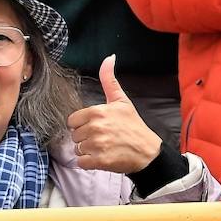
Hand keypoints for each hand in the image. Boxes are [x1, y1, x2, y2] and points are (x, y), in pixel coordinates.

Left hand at [67, 55, 161, 173]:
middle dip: (85, 138)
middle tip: (102, 138)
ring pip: (77, 149)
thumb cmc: (133, 126)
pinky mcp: (99, 160)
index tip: (95, 126)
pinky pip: (81, 162)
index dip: (82, 125)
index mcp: (98, 112)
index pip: (73, 120)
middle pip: (74, 135)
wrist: (147, 151)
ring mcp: (97, 145)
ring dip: (87, 151)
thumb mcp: (122, 101)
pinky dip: (88, 162)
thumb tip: (109, 58)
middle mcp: (96, 127)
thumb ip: (110, 80)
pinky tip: (100, 158)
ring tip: (102, 148)